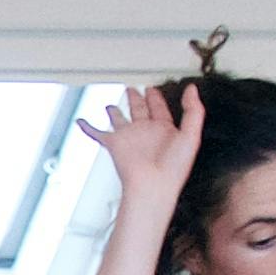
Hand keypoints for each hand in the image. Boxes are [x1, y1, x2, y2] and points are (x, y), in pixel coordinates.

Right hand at [79, 81, 203, 207]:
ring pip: (119, 120)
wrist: (153, 185)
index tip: (154, 89)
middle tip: (134, 90)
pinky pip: (97, 133)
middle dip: (137, 99)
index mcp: (164, 130)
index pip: (160, 109)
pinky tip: (81, 122)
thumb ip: (194, 110)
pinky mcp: (114, 144)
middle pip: (139, 110)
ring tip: (110, 106)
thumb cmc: (173, 167)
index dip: (157, 98)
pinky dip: (88, 127)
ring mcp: (129, 138)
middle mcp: (145, 133)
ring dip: (114, 112)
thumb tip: (191, 90)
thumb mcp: (191, 134)